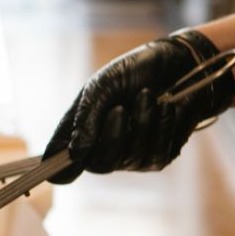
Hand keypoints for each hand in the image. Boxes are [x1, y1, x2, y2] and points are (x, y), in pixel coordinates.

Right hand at [42, 29, 234, 183]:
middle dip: (114, 135)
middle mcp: (104, 150)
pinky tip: (167, 106)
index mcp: (82, 133)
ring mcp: (132, 157)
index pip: (64, 164)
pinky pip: (159, 153)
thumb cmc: (134, 71)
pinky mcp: (159, 156)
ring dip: (144, 123)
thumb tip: (75, 153)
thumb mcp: (103, 84)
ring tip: (150, 95)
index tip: (56, 172)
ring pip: (133, 158)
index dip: (61, 170)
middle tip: (121, 108)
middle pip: (101, 164)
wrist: (179, 64)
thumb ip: (87, 117)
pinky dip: (164, 125)